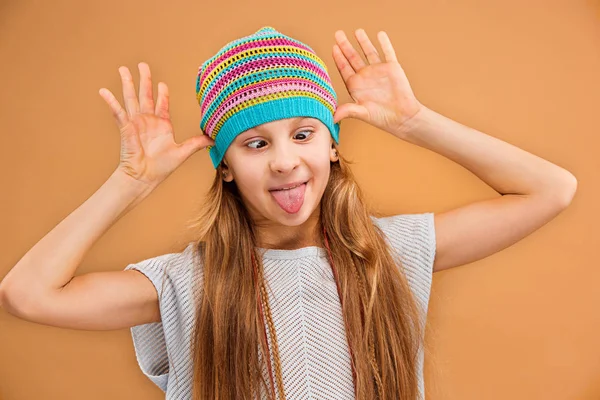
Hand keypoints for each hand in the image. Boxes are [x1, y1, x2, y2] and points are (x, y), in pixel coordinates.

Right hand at [99, 62, 214, 187]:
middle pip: (145, 95)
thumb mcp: (183, 152)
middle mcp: (148, 121)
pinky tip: (104, 91)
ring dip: (127, 83)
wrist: (144, 178)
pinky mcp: (126, 128)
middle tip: (143, 65)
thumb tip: (214, 139)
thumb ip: (197, 143)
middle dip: (145, 79)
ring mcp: (136, 123)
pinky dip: (111, 102)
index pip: (162, 104)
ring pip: (131, 98)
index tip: (162, 84)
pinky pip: (118, 113)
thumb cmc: (161, 167)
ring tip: (123, 69)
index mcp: (161, 124)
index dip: (162, 93)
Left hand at [332, 29, 423, 136]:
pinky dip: (384, 43)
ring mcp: (379, 71)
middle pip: (353, 57)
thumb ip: (348, 111)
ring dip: (363, 41)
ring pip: (369, 52)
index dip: (339, 58)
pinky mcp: (392, 68)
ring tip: (357, 31)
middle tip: (338, 34)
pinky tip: (380, 34)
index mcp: (356, 86)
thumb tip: (332, 118)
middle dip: (345, 45)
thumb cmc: (381, 118)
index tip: (334, 47)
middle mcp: (366, 76)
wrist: (402, 117)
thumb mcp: (362, 113)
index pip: (344, 68)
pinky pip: (388, 52)